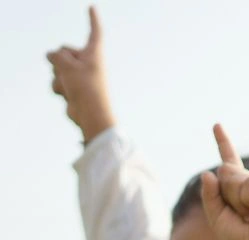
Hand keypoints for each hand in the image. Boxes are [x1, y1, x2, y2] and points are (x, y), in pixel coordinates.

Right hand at [47, 6, 114, 142]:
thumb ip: (55, 55)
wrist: (90, 117)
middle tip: (71, 74)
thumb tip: (51, 56)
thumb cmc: (85, 89)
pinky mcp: (73, 89)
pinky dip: (58, 88)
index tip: (92, 7)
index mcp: (94, 54)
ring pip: (57, 67)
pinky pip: (57, 82)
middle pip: (63, 50)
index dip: (93, 20)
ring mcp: (79, 76)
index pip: (94, 32)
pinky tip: (68, 97)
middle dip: (60, 60)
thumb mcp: (67, 64)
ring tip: (71, 87)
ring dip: (58, 77)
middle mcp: (88, 63)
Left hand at [199, 124, 248, 239]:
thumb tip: (209, 172)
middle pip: (225, 172)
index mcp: (240, 188)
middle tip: (244, 215)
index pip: (229, 161)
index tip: (217, 125)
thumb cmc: (243, 238)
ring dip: (238, 201)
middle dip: (227, 195)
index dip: (223, 143)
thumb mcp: (217, 217)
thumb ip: (210, 195)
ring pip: (236, 178)